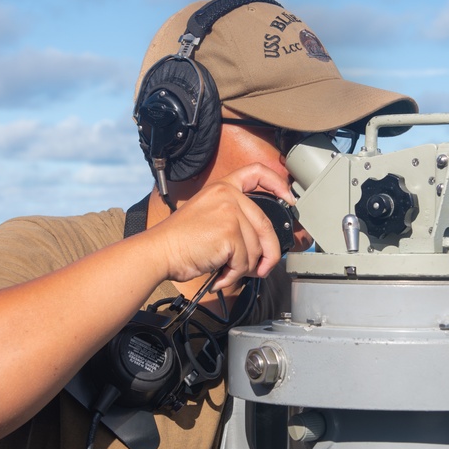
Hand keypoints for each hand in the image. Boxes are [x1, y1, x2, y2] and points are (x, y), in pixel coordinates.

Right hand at [152, 163, 295, 291]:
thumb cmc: (179, 241)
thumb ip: (235, 219)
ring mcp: (230, 213)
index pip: (256, 172)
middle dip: (269, 252)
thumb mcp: (208, 215)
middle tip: (263, 268)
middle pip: (265, 225)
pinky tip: (220, 275)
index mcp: (222, 188)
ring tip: (226, 271)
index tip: (289, 198)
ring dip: (244, 268)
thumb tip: (262, 245)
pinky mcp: (229, 232)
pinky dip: (234, 275)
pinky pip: (245, 261)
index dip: (278, 184)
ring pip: (256, 248)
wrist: (160, 251)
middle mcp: (228, 196)